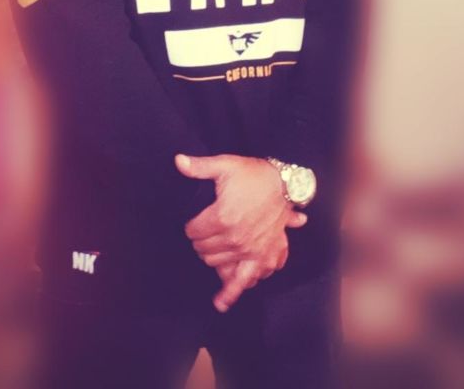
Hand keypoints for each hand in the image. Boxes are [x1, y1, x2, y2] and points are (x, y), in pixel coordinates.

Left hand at [175, 153, 307, 310]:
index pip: (194, 232)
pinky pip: (246, 280)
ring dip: (212, 258)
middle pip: (204, 249)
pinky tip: (221, 302)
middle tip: (202, 232)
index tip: (193, 222)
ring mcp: (250, 251)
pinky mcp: (263, 257)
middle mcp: (235, 239)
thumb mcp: (225, 165)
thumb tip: (177, 161)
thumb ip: (199, 167)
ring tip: (211, 250)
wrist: (285, 183)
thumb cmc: (254, 174)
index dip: (190, 226)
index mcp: (222, 218)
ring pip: (218, 264)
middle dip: (199, 241)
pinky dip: (233, 291)